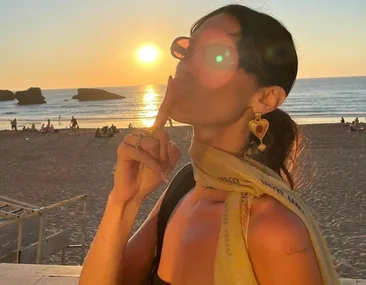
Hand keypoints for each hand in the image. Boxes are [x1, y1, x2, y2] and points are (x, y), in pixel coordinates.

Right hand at [111, 76, 180, 202]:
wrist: (135, 193)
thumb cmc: (150, 177)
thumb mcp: (167, 163)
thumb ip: (171, 150)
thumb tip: (163, 135)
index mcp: (152, 134)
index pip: (162, 114)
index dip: (169, 97)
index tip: (172, 79)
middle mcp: (141, 133)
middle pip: (163, 135)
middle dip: (165, 155)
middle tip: (160, 167)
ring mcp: (131, 139)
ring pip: (154, 143)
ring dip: (158, 161)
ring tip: (154, 170)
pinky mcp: (124, 148)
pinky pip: (144, 153)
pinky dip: (153, 166)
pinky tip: (154, 173)